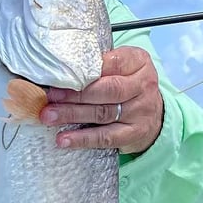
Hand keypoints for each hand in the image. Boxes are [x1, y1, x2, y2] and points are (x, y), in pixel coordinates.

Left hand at [39, 46, 163, 154]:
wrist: (153, 114)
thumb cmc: (128, 85)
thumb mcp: (122, 67)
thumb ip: (100, 65)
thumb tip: (60, 70)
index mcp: (139, 62)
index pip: (113, 63)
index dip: (86, 70)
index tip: (62, 74)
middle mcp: (143, 86)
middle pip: (107, 90)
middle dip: (75, 94)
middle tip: (51, 97)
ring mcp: (140, 111)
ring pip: (102, 113)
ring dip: (73, 115)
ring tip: (49, 116)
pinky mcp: (134, 134)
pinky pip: (105, 137)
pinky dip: (82, 139)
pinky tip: (64, 139)